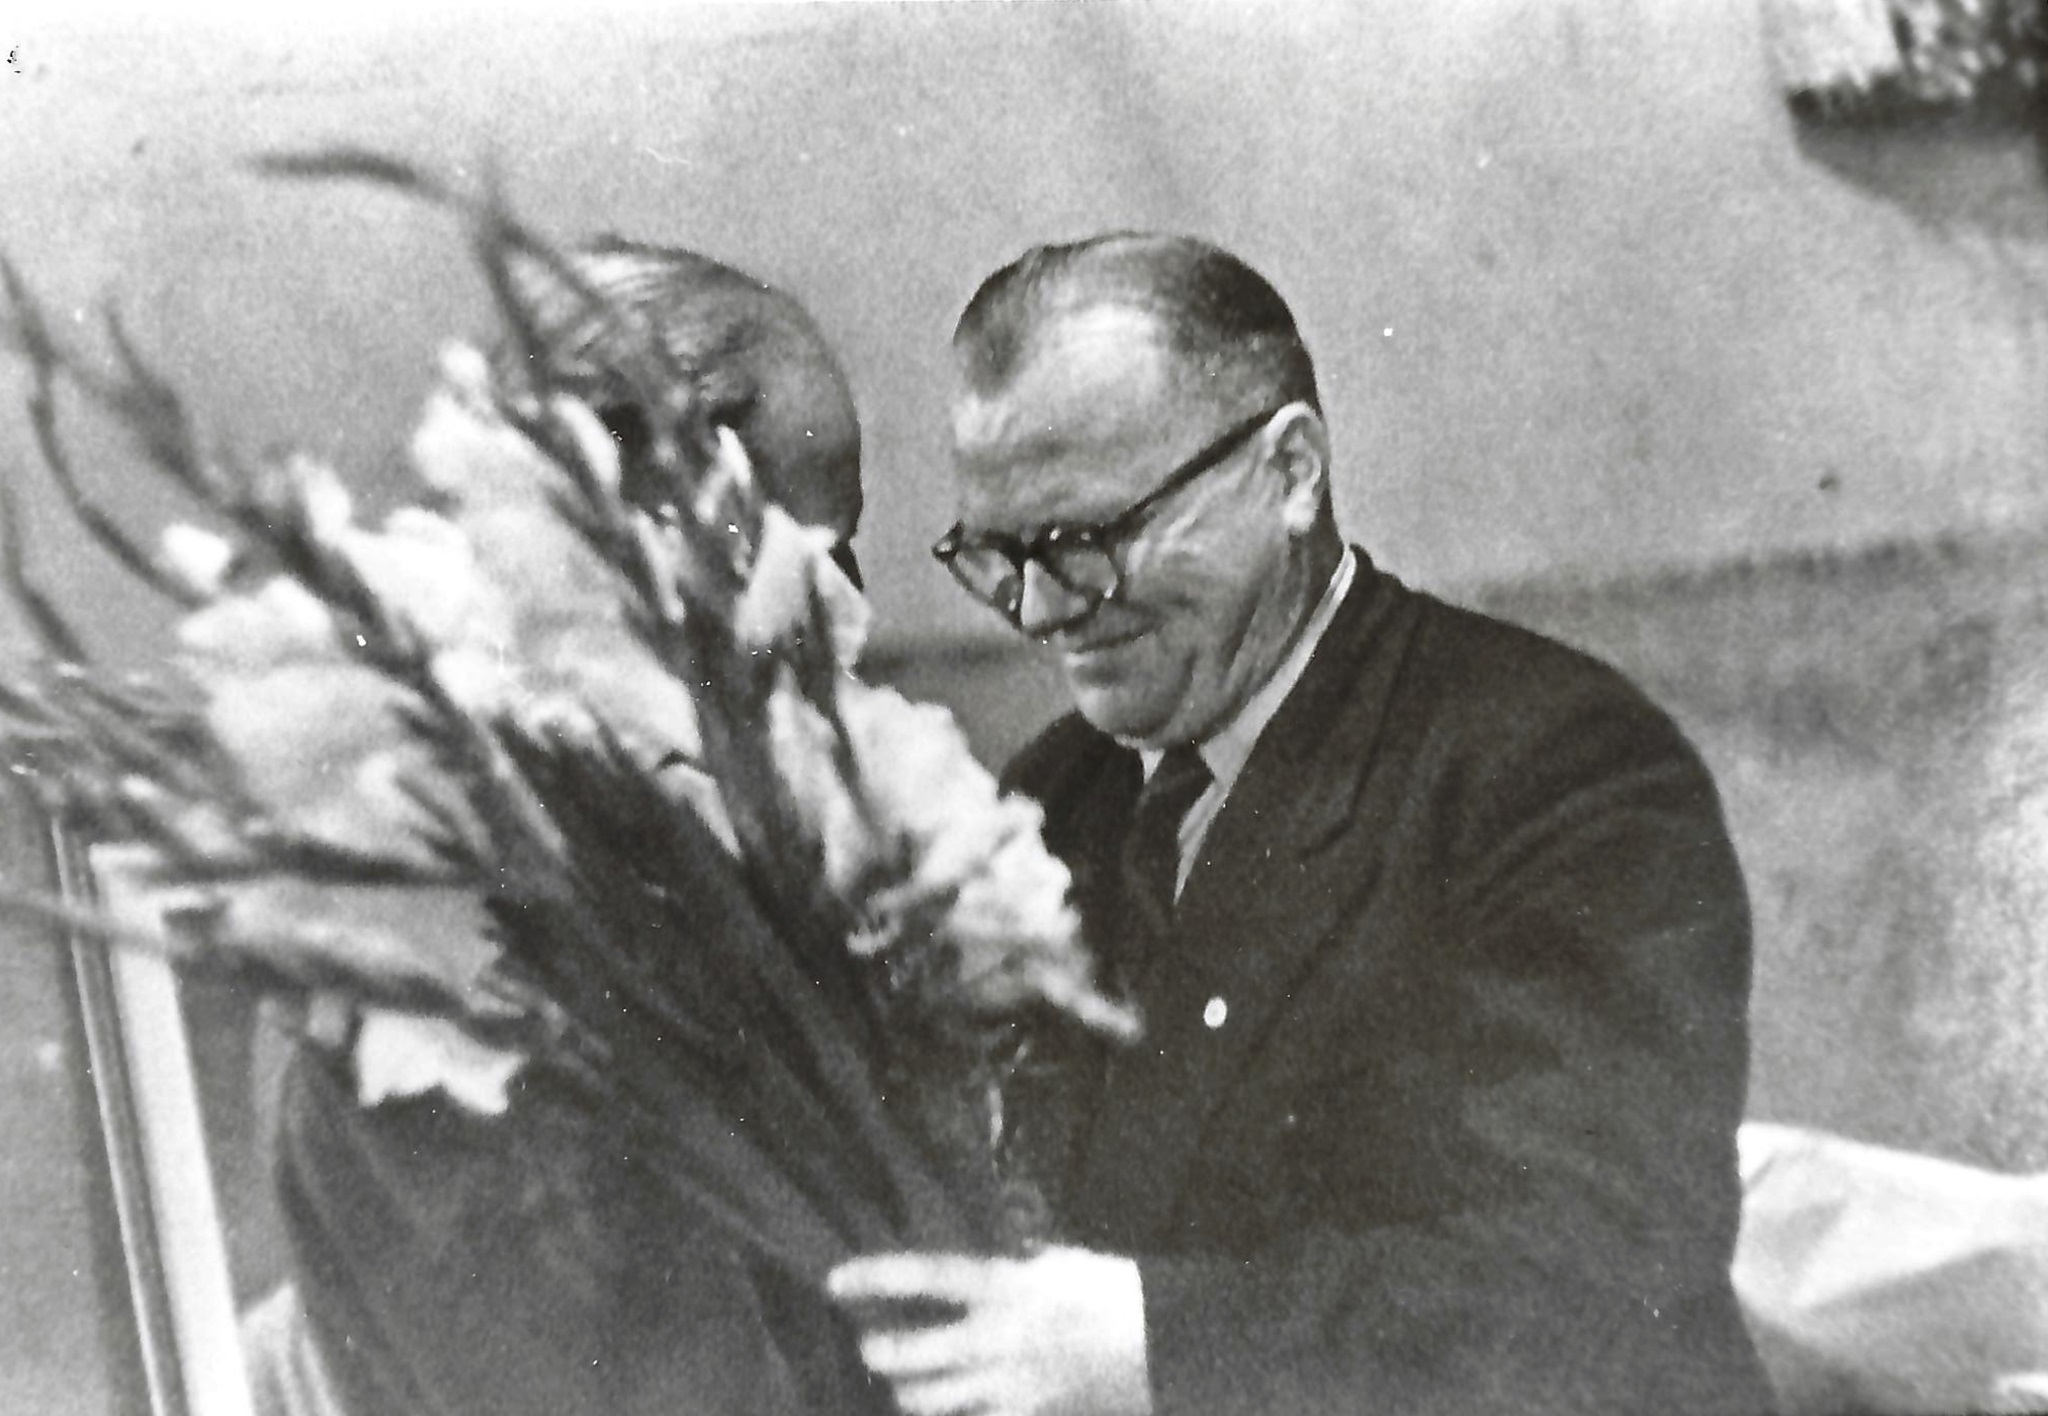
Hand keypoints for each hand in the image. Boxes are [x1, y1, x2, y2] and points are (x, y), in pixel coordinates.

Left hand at [828, 1246, 1150, 1415]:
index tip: (836, 1279)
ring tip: (903, 1382)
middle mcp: (1000, 1339)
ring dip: (907, 1393)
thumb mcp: (1058, 1259)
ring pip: (929, 1402)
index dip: (877, 1278)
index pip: (927, 1278)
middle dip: (880, 1353)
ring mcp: (1011, 1387)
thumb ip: (1012, 1259)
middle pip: (912, 1358)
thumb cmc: (1111, 1290)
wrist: (1164, 1345)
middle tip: (871, 1345)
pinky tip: (948, 1410)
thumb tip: (979, 1246)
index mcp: (1008, 1286)